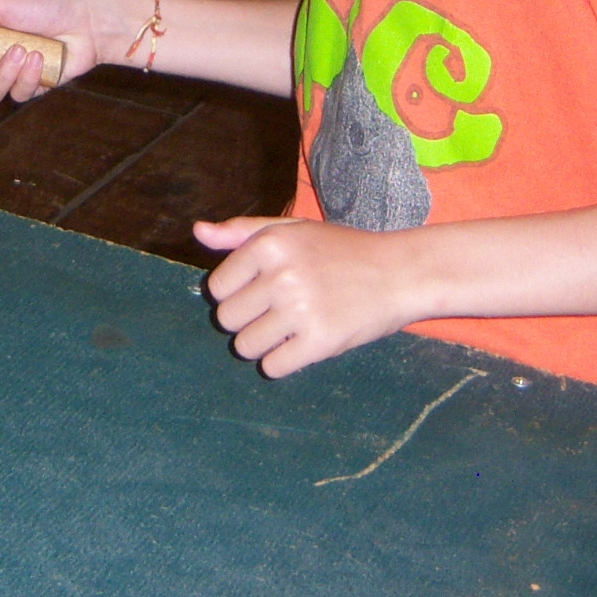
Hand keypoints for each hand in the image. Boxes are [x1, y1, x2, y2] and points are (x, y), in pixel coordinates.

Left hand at [194, 216, 418, 377]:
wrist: (399, 272)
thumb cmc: (341, 250)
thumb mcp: (293, 230)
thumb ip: (241, 232)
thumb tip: (197, 231)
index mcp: (270, 244)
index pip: (217, 288)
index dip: (236, 293)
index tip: (262, 290)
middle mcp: (281, 275)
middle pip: (227, 320)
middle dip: (246, 321)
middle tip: (277, 312)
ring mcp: (301, 309)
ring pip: (245, 347)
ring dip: (262, 344)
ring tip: (288, 329)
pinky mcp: (320, 341)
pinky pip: (273, 366)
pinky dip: (281, 362)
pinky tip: (300, 345)